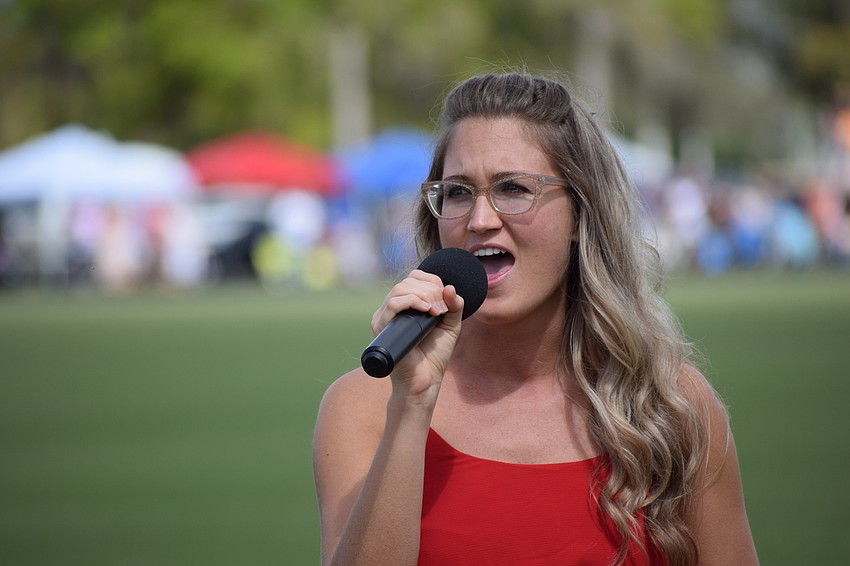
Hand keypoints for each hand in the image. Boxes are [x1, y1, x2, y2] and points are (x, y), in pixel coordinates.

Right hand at [370, 269, 464, 399]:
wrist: (425, 379)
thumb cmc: (435, 355)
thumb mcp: (451, 325)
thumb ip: (454, 306)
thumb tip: (450, 287)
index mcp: (407, 304)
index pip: (414, 278)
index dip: (432, 281)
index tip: (445, 297)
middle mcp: (393, 308)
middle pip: (408, 281)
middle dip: (430, 290)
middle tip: (442, 309)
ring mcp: (385, 317)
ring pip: (400, 289)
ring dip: (423, 295)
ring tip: (436, 312)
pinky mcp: (382, 327)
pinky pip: (393, 304)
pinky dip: (412, 302)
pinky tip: (427, 311)